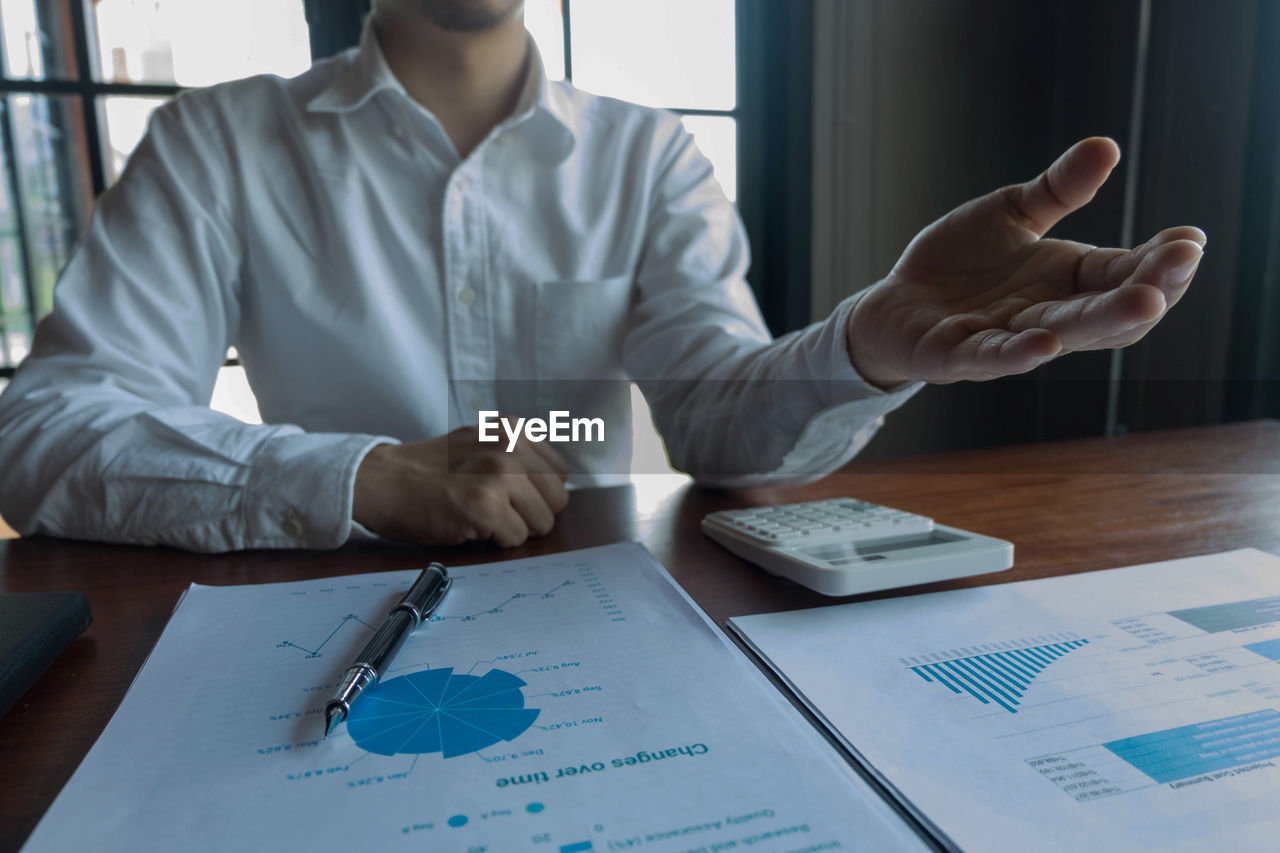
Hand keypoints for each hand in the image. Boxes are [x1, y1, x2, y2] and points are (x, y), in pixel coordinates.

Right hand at [352, 427, 569, 546]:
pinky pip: (516, 539)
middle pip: (557, 501)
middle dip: (532, 514)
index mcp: (513, 429)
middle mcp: (510, 446)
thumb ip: (518, 456)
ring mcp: (499, 476)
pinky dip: (496, 542)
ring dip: (515, 529)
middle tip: (497, 511)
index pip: (559, 474)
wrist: (382, 481)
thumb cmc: (429, 470)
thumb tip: (556, 487)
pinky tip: (471, 526)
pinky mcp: (485, 506)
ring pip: (541, 523)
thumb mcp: (480, 443)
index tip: (511, 496)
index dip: (537, 493)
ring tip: (482, 517)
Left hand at [847, 137, 1205, 385]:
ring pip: (1061, 337)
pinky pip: (992, 358)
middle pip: (1106, 311)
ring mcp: (1004, 339)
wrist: (895, 300)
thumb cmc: (962, 262)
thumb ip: (1058, 189)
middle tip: (1181, 265)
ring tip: (1144, 303)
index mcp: (1067, 281)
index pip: (1125, 274)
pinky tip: (1046, 345)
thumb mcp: (1013, 213)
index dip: (1159, 262)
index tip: (1192, 239)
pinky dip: (1019, 354)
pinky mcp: (955, 356)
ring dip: (1102, 322)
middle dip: (1148, 289)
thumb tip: (1107, 146)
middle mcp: (1045, 316)